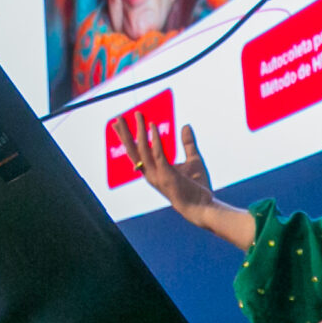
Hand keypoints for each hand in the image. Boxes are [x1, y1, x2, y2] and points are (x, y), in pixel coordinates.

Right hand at [117, 114, 255, 249]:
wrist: (204, 207)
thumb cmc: (198, 188)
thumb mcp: (193, 160)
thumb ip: (187, 143)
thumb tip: (186, 125)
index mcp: (154, 171)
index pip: (136, 152)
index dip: (127, 138)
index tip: (120, 124)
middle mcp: (151, 173)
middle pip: (133, 150)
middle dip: (125, 133)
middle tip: (118, 117)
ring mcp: (157, 175)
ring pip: (142, 149)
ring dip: (139, 130)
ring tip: (138, 115)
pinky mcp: (166, 175)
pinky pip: (158, 153)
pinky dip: (154, 138)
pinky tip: (152, 125)